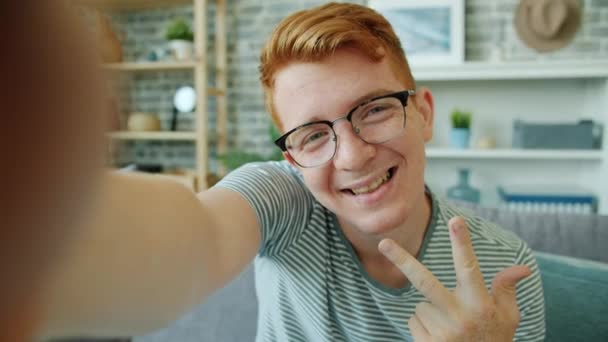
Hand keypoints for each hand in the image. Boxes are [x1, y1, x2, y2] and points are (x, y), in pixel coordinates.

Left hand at [378, 216, 530, 341]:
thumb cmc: (495, 340)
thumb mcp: (508, 317)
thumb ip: (506, 289)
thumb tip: (522, 267)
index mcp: (481, 304)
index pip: (470, 268)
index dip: (462, 243)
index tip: (456, 220)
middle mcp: (460, 317)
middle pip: (424, 282)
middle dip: (402, 260)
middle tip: (383, 243)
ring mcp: (442, 333)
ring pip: (420, 304)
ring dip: (430, 309)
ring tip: (450, 326)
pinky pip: (413, 320)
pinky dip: (422, 325)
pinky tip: (440, 337)